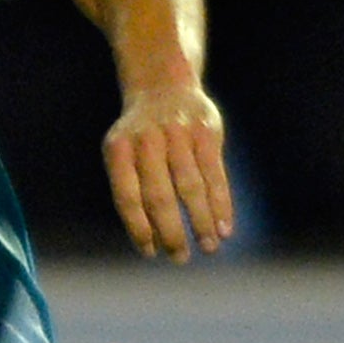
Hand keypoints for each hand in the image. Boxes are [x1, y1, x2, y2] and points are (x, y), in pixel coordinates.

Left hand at [104, 86, 234, 262]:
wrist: (162, 85)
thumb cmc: (141, 138)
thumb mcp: (124, 155)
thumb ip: (134, 192)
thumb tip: (154, 243)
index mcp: (118, 149)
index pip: (128, 197)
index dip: (139, 228)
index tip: (151, 253)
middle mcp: (147, 140)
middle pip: (160, 195)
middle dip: (171, 231)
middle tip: (181, 257)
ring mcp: (178, 133)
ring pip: (191, 186)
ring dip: (201, 221)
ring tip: (209, 248)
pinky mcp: (206, 131)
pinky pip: (215, 174)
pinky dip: (221, 204)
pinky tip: (225, 228)